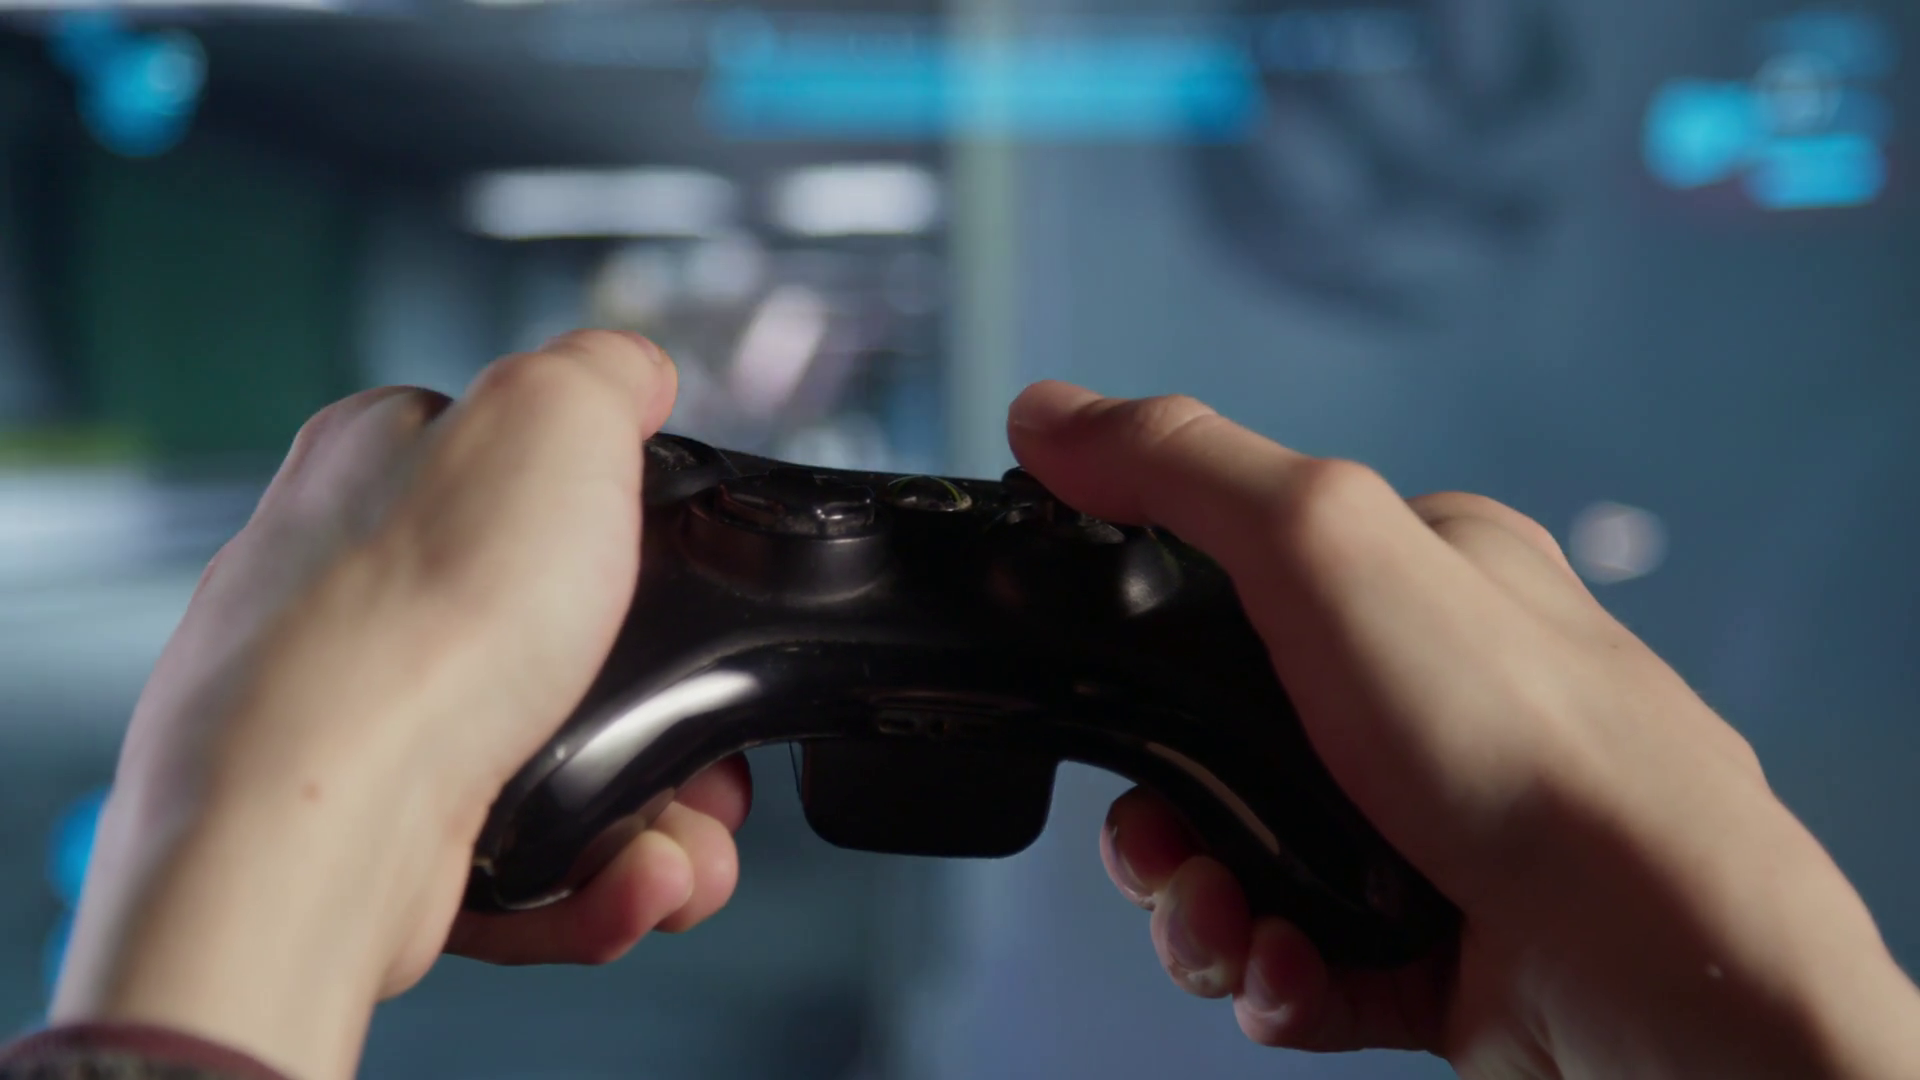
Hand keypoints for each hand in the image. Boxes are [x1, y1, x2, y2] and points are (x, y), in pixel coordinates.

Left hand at [53, 332, 750, 1079]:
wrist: (314, 829)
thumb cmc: (417, 621)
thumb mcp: (554, 415)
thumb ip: (607, 372)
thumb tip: (635, 369)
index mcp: (385, 465)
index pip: (530, 469)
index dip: (632, 531)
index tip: (688, 581)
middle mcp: (356, 588)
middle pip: (570, 640)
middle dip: (669, 714)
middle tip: (716, 755)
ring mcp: (363, 718)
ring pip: (556, 761)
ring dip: (654, 815)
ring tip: (684, 850)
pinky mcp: (375, 832)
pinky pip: (521, 863)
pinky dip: (589, 884)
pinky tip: (627, 883)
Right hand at [1007, 382, 1919, 1079]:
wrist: (1656, 959)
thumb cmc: (1522, 737)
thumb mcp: (1322, 542)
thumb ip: (1178, 468)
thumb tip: (1048, 410)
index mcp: (1426, 579)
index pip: (1244, 585)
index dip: (1153, 646)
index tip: (1101, 689)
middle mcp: (1435, 703)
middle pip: (1227, 749)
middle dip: (1161, 812)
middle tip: (1157, 845)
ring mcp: (1436, 832)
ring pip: (1252, 865)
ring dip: (1200, 905)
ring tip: (1224, 923)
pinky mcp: (1437, 950)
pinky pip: (1305, 964)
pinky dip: (1273, 976)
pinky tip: (1287, 970)